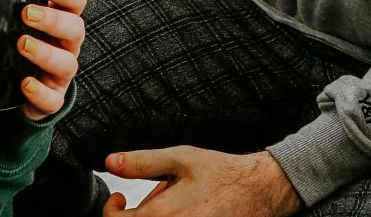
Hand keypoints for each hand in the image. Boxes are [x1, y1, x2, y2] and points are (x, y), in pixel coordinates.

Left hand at [17, 0, 86, 120]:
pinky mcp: (53, 98)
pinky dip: (40, 92)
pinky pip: (53, 99)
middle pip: (76, 29)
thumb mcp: (15, 24)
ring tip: (22, 44)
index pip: (77, 1)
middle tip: (27, 13)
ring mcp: (61, 74)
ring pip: (67, 63)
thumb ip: (3, 7)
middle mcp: (67, 46)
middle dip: (53, 20)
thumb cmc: (18, 47)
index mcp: (62, 22)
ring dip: (46, 52)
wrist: (18, 89)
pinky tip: (25, 83)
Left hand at [101, 147, 300, 215]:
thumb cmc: (222, 175)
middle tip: (158, 194)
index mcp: (160, 215)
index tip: (120, 198)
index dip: (111, 209)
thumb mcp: (180, 159)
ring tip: (176, 202)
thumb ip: (142, 162)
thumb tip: (111, 162)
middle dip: (138, 213)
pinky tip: (188, 210)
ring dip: (155, 216)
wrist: (259, 192)